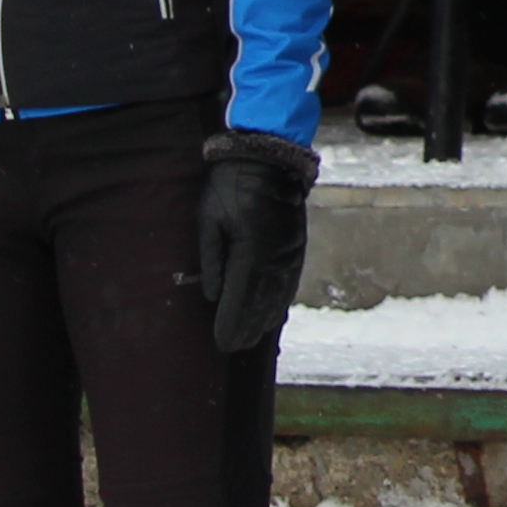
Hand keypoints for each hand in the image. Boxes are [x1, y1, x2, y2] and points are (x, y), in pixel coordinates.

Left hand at [195, 130, 317, 353]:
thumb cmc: (229, 187)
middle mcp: (277, 256)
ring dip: (266, 318)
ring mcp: (291, 251)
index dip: (230, 322)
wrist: (268, 159)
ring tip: (254, 337)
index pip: (240, 296)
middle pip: (263, 301)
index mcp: (252, 250)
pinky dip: (281, 300)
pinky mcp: (298, 245)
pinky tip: (276, 312)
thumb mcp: (208, 221)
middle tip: (234, 348)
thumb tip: (212, 295)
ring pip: (280, 294)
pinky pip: (290, 280)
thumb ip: (211, 259)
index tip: (221, 342)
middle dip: (248, 327)